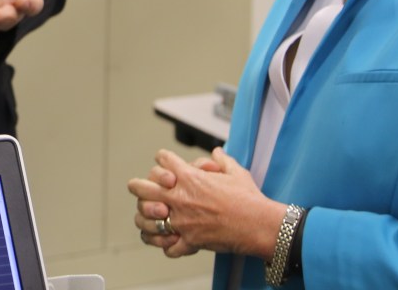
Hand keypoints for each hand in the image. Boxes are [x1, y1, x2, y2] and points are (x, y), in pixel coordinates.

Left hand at [128, 148, 286, 257]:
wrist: (259, 225)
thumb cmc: (249, 199)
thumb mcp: (236, 172)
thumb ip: (222, 160)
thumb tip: (217, 152)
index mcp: (189, 177)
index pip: (162, 159)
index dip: (163, 160)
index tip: (165, 164)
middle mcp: (180, 197)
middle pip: (142, 187)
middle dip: (138, 186)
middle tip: (138, 187)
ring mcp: (182, 220)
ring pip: (146, 218)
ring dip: (146, 218)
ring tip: (148, 218)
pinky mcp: (189, 241)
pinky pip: (167, 246)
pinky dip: (166, 245)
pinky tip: (169, 241)